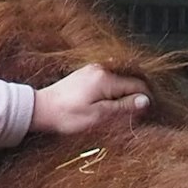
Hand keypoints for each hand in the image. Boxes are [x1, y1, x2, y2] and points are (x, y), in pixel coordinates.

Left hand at [31, 63, 150, 135]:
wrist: (41, 109)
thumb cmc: (67, 116)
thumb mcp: (99, 116)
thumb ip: (124, 107)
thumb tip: (145, 101)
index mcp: (106, 79)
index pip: (138, 86)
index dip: (144, 101)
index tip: (143, 115)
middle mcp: (101, 69)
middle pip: (129, 82)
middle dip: (133, 98)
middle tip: (130, 117)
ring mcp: (92, 70)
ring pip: (119, 82)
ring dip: (122, 96)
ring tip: (117, 114)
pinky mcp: (86, 75)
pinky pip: (107, 82)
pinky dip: (111, 93)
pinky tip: (106, 106)